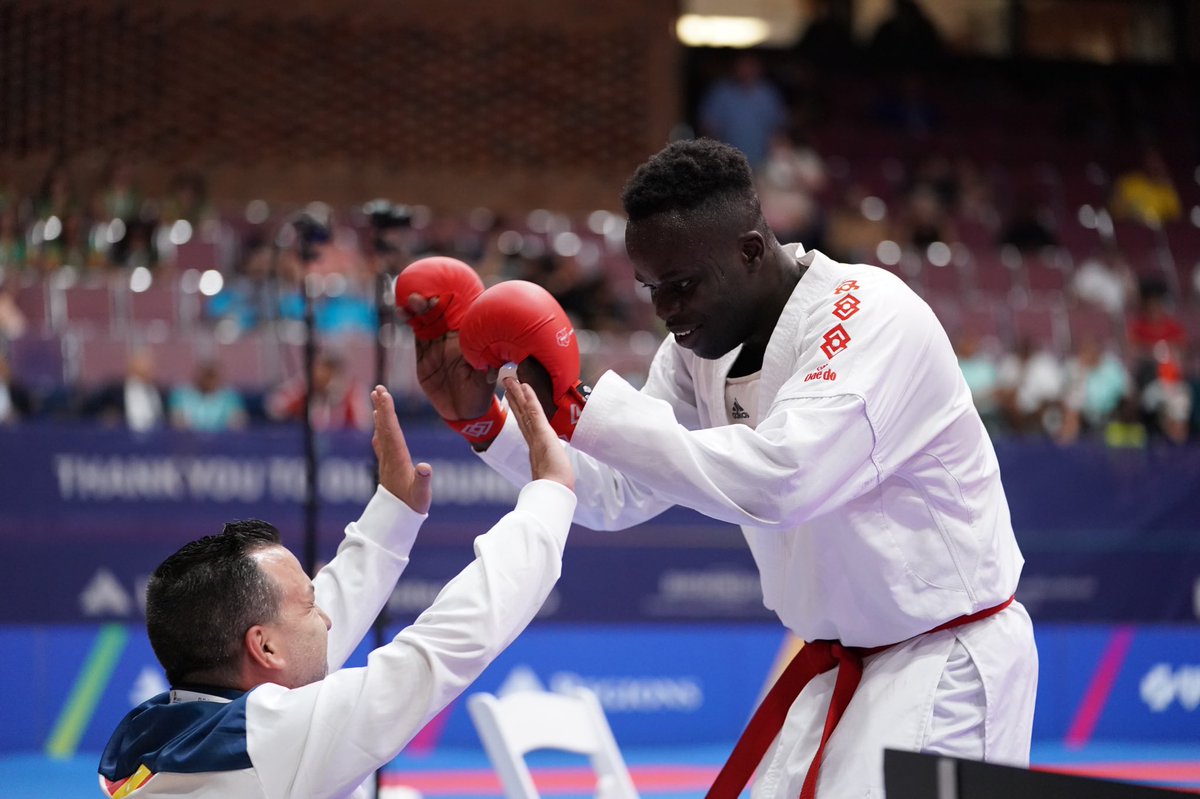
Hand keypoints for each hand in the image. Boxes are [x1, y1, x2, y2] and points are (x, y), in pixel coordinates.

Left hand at [371, 385, 432, 513]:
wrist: (397, 519)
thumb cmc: (413, 505)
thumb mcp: (422, 495)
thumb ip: (423, 480)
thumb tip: (425, 466)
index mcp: (398, 459)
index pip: (392, 430)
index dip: (388, 412)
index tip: (384, 395)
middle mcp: (389, 456)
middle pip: (384, 427)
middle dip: (381, 407)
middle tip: (378, 388)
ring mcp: (386, 460)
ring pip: (381, 432)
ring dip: (379, 414)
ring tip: (375, 398)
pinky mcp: (387, 465)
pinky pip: (382, 441)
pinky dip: (380, 429)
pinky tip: (378, 424)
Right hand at [403, 293, 495, 420]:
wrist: (461, 410)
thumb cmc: (479, 392)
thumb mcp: (485, 379)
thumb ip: (487, 367)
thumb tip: (496, 361)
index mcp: (470, 337)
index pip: (463, 313)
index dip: (455, 300)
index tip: (446, 293)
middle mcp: (453, 335)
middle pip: (442, 311)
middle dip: (432, 300)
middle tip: (423, 295)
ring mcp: (437, 341)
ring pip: (426, 318)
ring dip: (418, 307)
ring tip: (411, 300)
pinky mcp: (423, 351)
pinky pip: (416, 332)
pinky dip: (409, 320)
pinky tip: (402, 312)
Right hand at [503, 376, 573, 491]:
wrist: (554, 491)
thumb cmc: (555, 486)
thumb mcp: (552, 473)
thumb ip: (548, 469)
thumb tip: (548, 473)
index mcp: (536, 446)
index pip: (526, 422)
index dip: (518, 408)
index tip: (512, 396)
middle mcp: (533, 439)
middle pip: (521, 414)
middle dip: (513, 398)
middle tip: (506, 381)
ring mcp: (536, 436)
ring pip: (525, 411)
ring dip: (517, 394)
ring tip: (509, 379)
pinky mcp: (542, 435)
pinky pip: (535, 413)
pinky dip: (530, 400)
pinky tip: (525, 387)